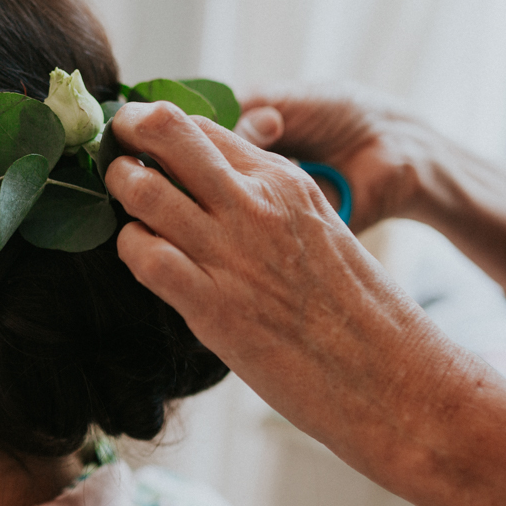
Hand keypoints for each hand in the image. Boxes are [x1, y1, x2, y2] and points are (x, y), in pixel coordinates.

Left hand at [103, 101, 474, 465]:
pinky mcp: (214, 306)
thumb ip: (266, 207)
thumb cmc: (358, 315)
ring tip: (116, 205)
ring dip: (118, 191)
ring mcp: (232, 253)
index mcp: (285, 181)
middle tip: (109, 149)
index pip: (201, 126)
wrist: (396, 379)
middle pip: (164, 131)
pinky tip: (136, 258)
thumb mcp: (318, 232)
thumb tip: (213, 198)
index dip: (157, 128)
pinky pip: (144, 256)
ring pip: (141, 189)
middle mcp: (256, 204)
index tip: (134, 138)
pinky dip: (128, 250)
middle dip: (124, 133)